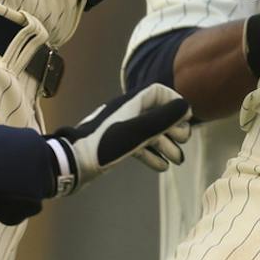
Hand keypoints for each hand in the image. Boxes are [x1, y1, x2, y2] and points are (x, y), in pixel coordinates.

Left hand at [49, 85, 191, 192]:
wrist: (73, 163)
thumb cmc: (105, 144)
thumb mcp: (138, 131)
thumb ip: (163, 118)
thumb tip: (186, 107)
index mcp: (131, 103)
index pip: (158, 92)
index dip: (174, 103)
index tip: (185, 119)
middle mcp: (127, 113)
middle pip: (157, 114)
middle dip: (173, 128)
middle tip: (183, 141)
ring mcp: (120, 129)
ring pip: (149, 133)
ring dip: (166, 145)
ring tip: (178, 160)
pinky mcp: (115, 145)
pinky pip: (138, 146)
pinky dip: (151, 155)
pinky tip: (162, 167)